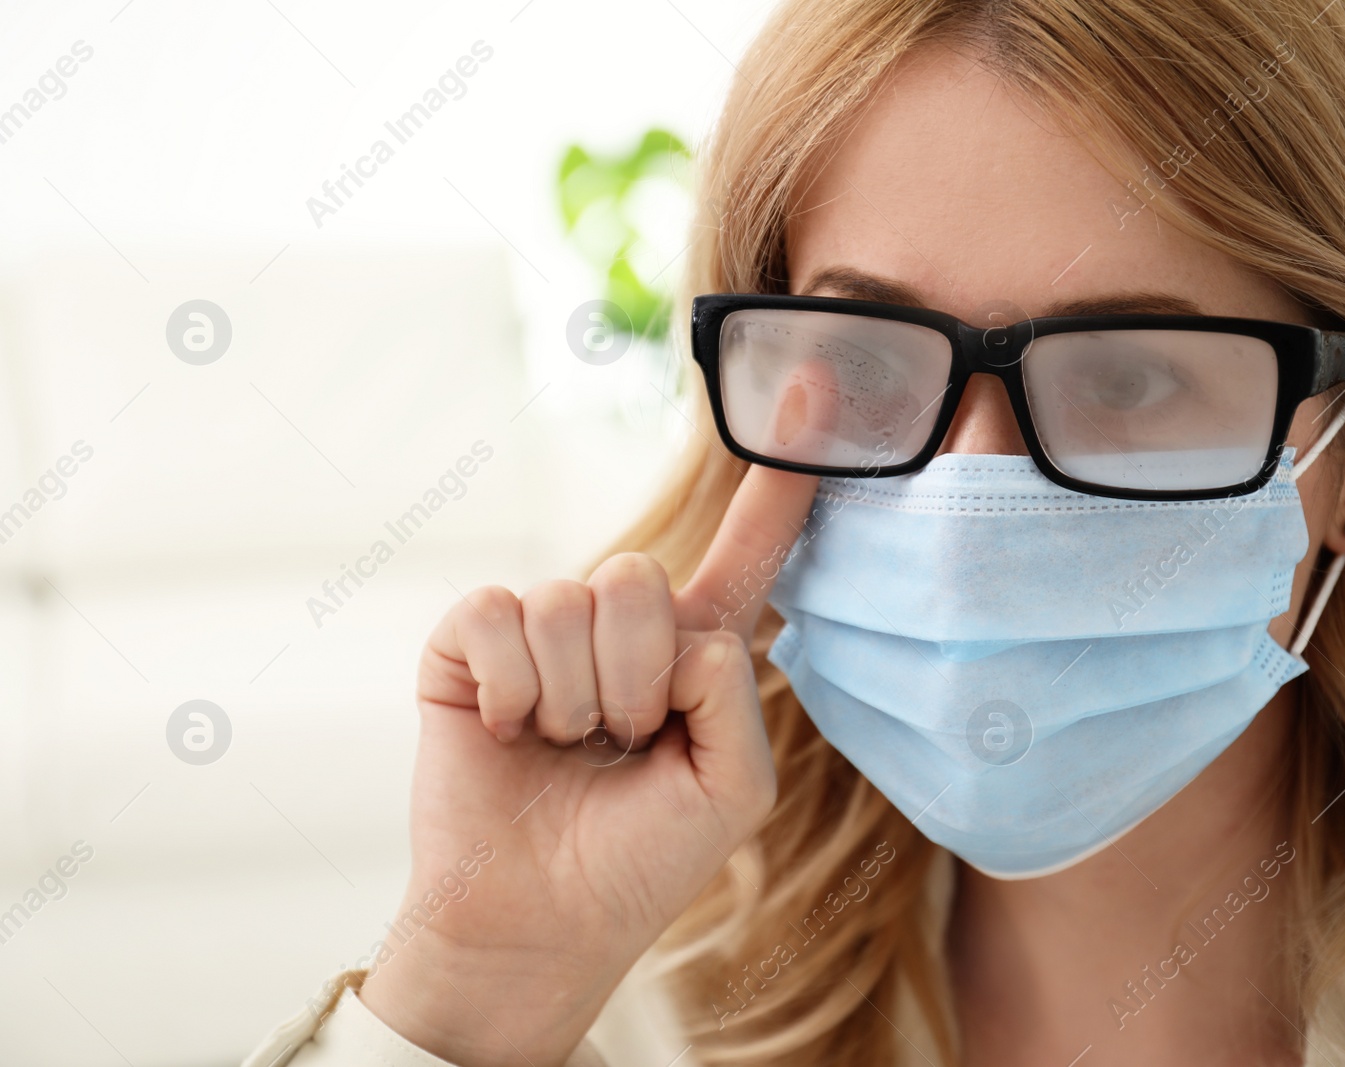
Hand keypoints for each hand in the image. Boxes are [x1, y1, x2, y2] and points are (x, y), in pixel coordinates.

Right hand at [358, 463, 819, 1066]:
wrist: (540, 927)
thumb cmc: (639, 863)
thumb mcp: (730, 789)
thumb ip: (734, 693)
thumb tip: (676, 624)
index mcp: (692, 652)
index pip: (746, 553)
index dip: (781, 484)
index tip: (820, 387)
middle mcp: (618, 626)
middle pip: (642, 579)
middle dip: (635, 682)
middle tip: (618, 744)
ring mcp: (540, 629)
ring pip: (570, 602)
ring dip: (573, 703)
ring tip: (564, 750)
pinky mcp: (468, 643)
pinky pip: (497, 617)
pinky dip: (513, 693)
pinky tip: (509, 734)